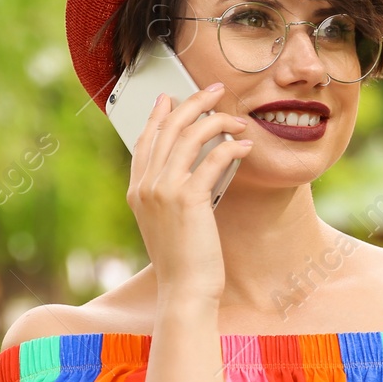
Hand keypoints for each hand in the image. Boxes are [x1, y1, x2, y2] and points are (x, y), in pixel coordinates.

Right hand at [127, 83, 251, 304]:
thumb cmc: (182, 261)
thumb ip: (169, 196)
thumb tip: (193, 172)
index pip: (145, 140)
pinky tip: (245, 146)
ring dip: (216, 121)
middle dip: (193, 103)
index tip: (171, 97)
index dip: (159, 115)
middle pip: (168, 129)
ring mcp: (164, 191)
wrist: (184, 290)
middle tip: (214, 90)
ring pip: (189, 137)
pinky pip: (213, 160)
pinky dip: (231, 148)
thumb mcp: (167, 224)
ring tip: (236, 119)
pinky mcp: (188, 199)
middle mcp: (146, 186)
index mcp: (137, 191)